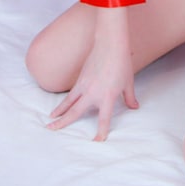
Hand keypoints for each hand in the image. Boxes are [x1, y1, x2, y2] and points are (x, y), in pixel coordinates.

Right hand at [46, 8, 137, 140]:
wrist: (110, 44)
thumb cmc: (122, 63)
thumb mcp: (128, 83)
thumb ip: (130, 98)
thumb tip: (134, 107)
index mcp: (107, 97)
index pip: (104, 119)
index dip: (101, 131)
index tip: (97, 141)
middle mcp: (93, 93)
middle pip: (75, 112)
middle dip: (63, 123)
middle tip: (51, 130)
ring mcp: (84, 86)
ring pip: (68, 103)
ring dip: (59, 112)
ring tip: (50, 121)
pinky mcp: (80, 78)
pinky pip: (70, 93)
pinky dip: (64, 101)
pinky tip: (60, 106)